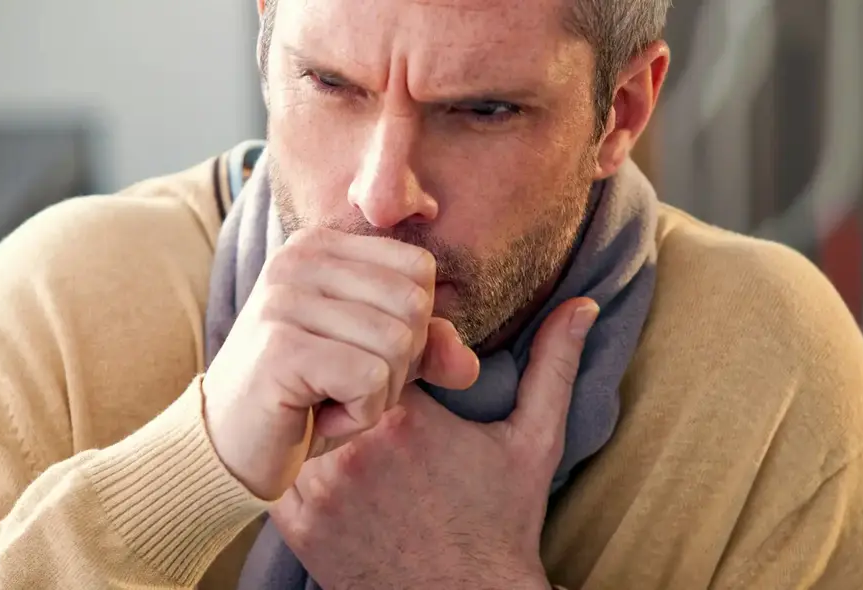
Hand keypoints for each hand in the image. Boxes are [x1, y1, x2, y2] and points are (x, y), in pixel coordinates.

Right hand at [202, 227, 479, 499]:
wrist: (228, 448)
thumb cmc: (305, 398)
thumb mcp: (376, 364)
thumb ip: (427, 349)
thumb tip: (468, 364)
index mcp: (321, 246)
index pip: (419, 269)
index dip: (412, 327)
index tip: (358, 355)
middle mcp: (298, 259)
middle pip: (414, 305)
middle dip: (398, 365)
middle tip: (344, 386)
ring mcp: (284, 299)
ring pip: (397, 345)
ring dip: (376, 396)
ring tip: (327, 400)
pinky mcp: (281, 348)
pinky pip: (370, 381)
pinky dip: (357, 416)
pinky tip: (315, 417)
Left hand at [270, 297, 598, 589]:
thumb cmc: (501, 523)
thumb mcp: (535, 441)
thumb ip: (553, 365)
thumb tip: (583, 304)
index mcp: (407, 418)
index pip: (375, 343)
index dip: (390, 347)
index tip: (410, 367)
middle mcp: (353, 449)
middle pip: (332, 372)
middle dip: (352, 372)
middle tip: (373, 386)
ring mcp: (318, 487)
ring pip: (298, 411)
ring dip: (318, 405)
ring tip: (344, 412)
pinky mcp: (296, 522)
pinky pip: (278, 460)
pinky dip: (295, 449)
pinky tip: (325, 451)